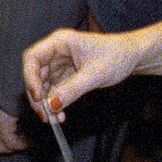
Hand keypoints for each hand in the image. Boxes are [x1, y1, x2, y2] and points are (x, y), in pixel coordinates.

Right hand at [23, 26, 141, 123]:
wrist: (132, 56)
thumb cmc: (117, 55)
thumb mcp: (96, 74)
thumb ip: (72, 89)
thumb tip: (51, 105)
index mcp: (60, 42)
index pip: (32, 58)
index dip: (30, 77)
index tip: (37, 96)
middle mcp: (55, 52)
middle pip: (34, 74)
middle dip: (37, 96)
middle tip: (44, 114)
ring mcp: (58, 64)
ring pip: (42, 85)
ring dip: (45, 103)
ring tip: (53, 118)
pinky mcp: (64, 75)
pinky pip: (53, 91)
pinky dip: (54, 103)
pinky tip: (60, 114)